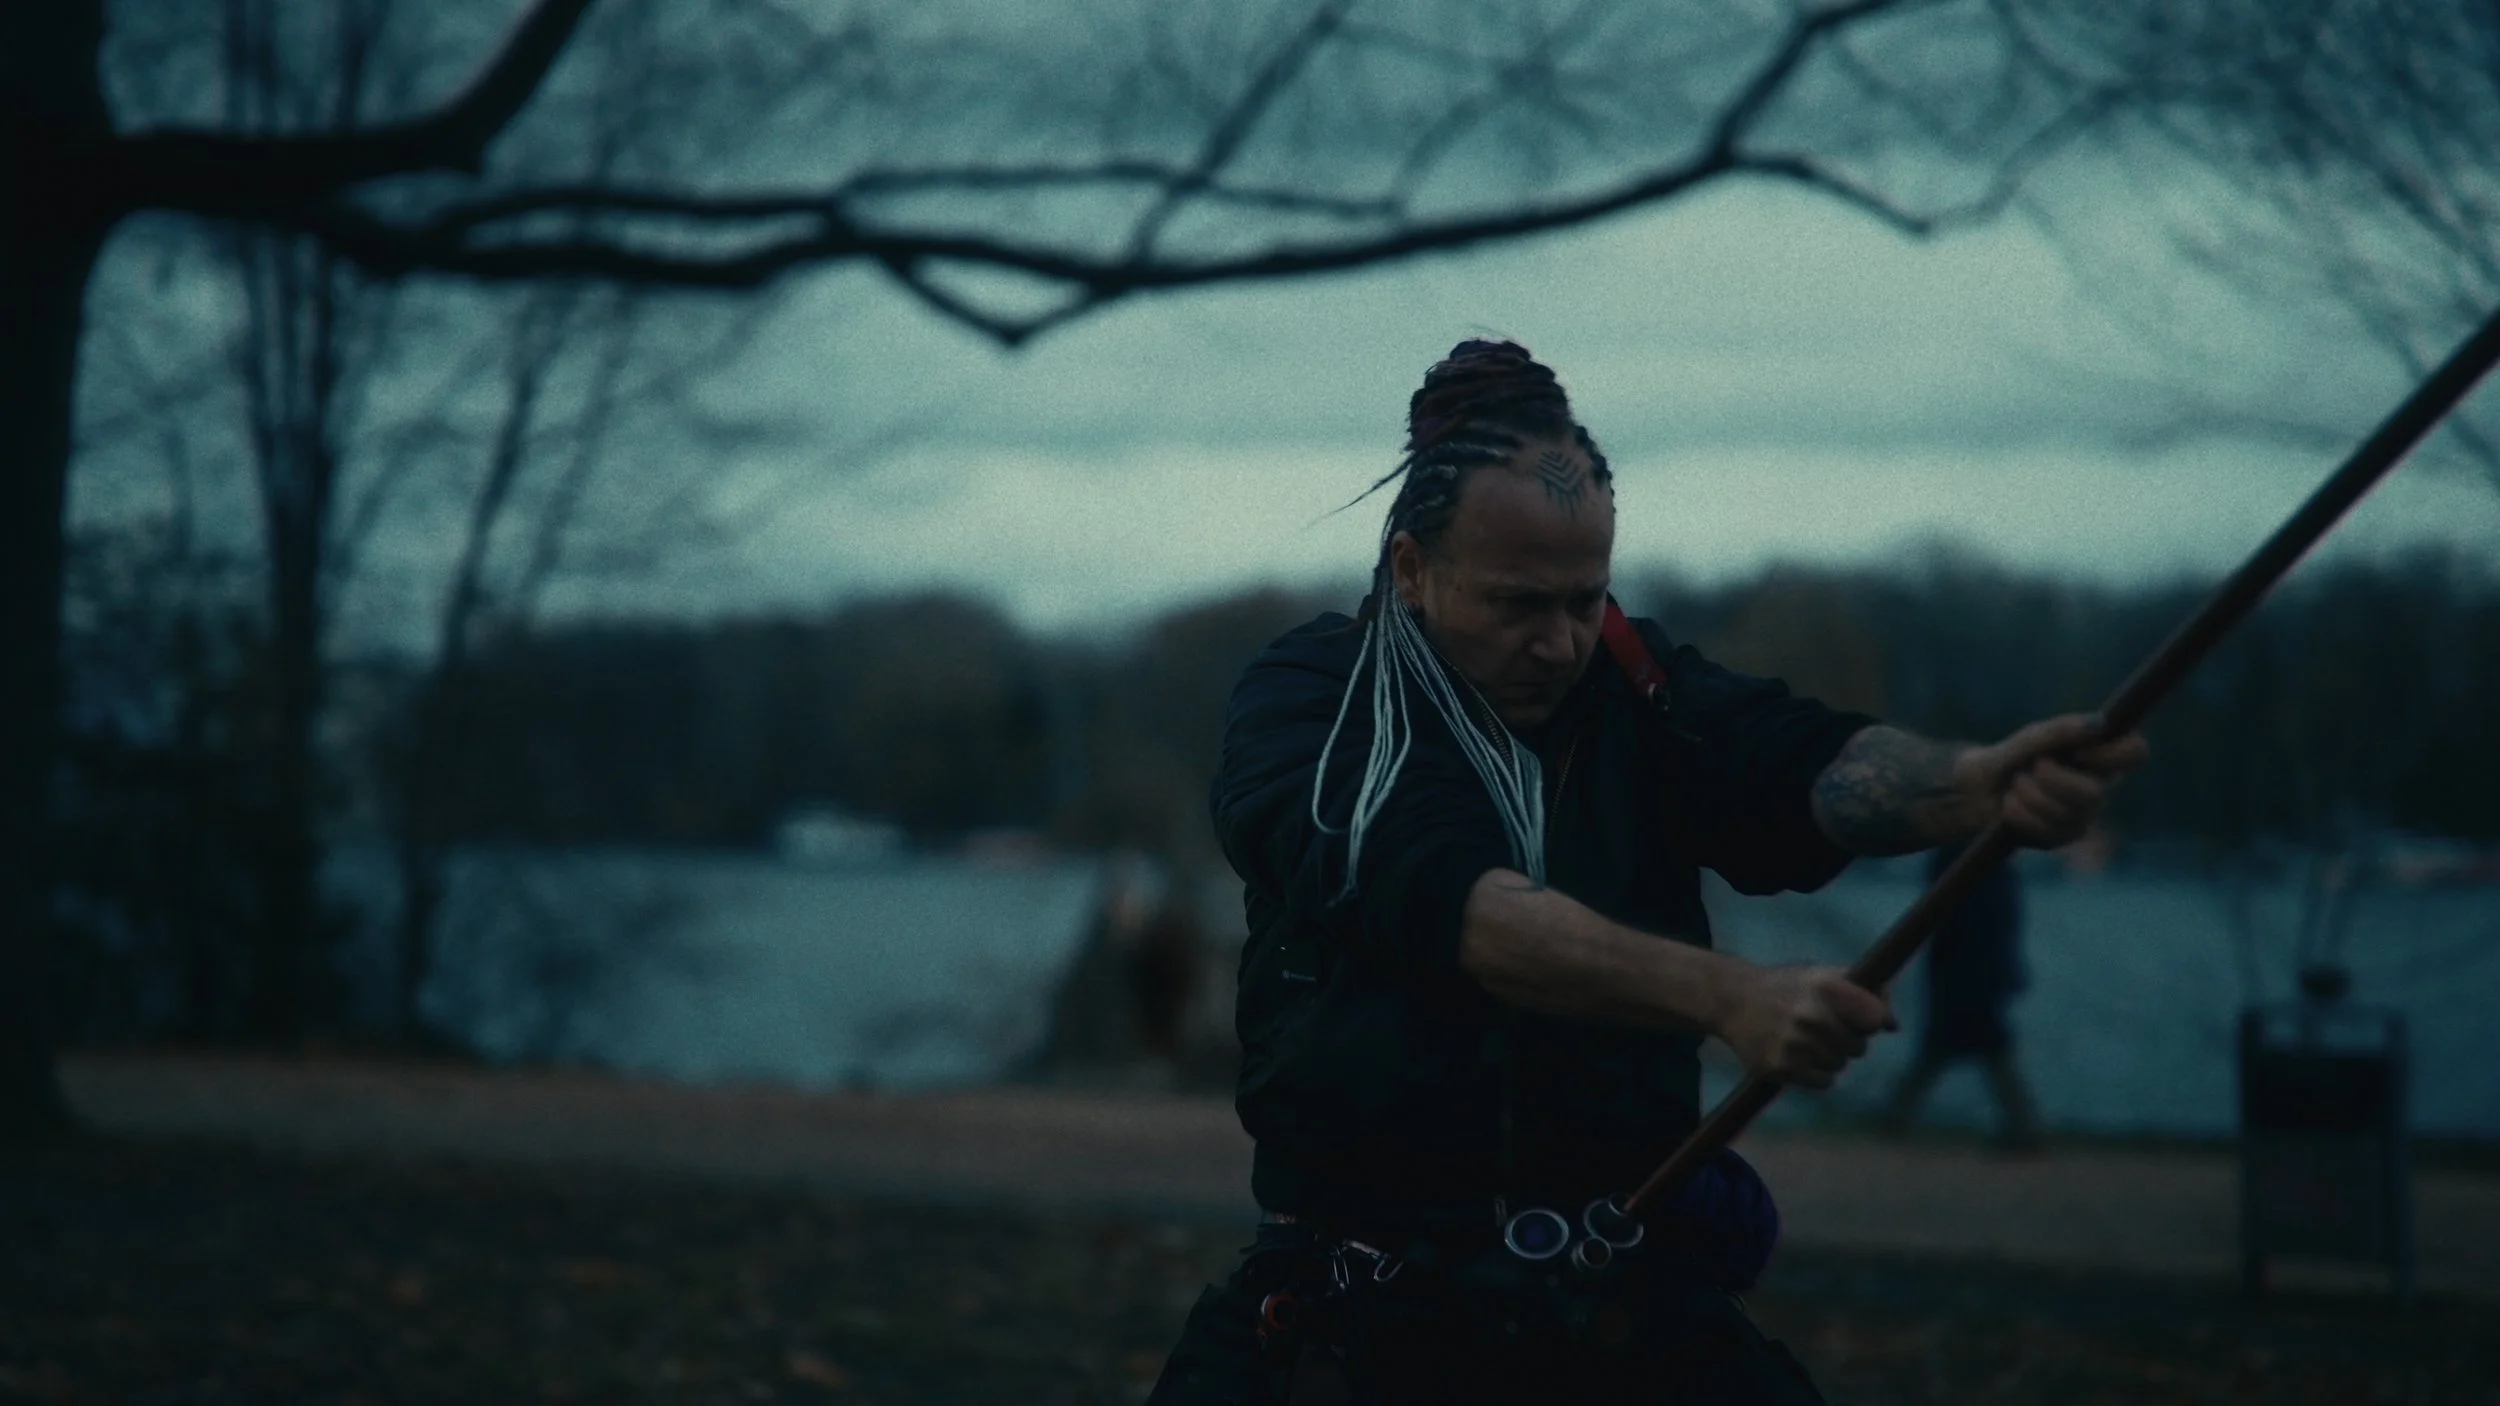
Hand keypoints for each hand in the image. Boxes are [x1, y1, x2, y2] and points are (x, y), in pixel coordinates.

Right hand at [1714, 963, 1892, 1089]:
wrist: (1734, 1000)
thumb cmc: (1789, 987)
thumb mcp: (1824, 976)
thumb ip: (1865, 992)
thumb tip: (1893, 1025)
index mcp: (1826, 987)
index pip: (1874, 1018)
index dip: (1872, 1021)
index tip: (1863, 1020)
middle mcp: (1810, 1015)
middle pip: (1858, 1047)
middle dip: (1849, 1041)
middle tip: (1827, 1029)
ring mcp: (1794, 1043)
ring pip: (1839, 1065)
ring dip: (1830, 1057)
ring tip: (1807, 1040)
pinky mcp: (1780, 1067)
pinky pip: (1823, 1081)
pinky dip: (1816, 1073)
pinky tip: (1799, 1055)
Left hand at [1955, 714, 2149, 847]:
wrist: (1976, 788)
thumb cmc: (2009, 757)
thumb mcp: (2030, 738)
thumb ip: (2060, 731)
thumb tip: (2099, 724)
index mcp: (2098, 756)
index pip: (2135, 752)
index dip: (2114, 755)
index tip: (2080, 752)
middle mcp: (2098, 787)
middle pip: (2095, 794)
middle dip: (2052, 779)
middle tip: (2033, 767)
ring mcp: (2082, 815)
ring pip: (2066, 813)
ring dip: (2029, 793)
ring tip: (2017, 783)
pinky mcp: (2060, 837)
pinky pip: (2046, 831)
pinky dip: (2019, 813)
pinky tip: (2010, 804)